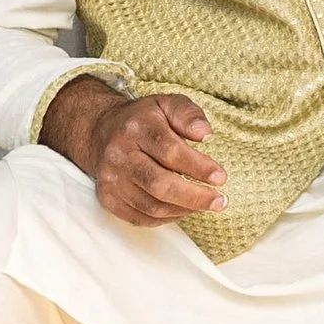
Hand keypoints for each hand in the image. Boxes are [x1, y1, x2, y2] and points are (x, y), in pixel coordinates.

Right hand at [44, 78, 224, 225]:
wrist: (102, 132)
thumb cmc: (144, 120)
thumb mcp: (167, 104)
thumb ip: (188, 114)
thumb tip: (205, 133)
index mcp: (137, 128)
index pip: (170, 151)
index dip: (198, 167)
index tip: (220, 177)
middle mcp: (119, 155)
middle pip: (159, 184)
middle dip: (194, 197)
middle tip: (219, 201)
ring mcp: (111, 179)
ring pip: (150, 206)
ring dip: (183, 209)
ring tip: (205, 205)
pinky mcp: (107, 198)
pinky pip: (140, 218)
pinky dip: (166, 218)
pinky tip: (183, 209)